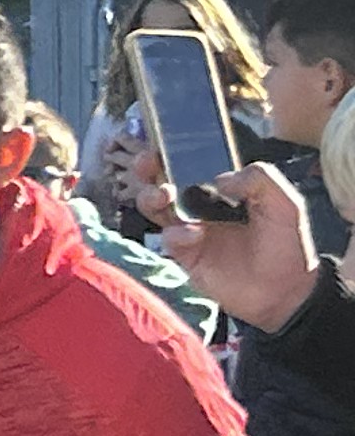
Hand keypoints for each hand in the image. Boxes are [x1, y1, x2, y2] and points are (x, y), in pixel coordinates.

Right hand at [153, 160, 318, 333]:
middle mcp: (200, 206)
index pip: (190, 164)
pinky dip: (175, 234)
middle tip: (147, 163)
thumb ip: (260, 180)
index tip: (162, 143)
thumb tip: (219, 179)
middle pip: (160, 179)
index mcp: (222, 189)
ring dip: (151, 196)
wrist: (286, 291)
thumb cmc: (288, 245)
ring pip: (154, 207)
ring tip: (164, 195)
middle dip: (146, 168)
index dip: (171, 152)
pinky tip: (194, 234)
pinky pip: (168, 238)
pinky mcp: (185, 255)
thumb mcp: (286, 204)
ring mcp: (190, 230)